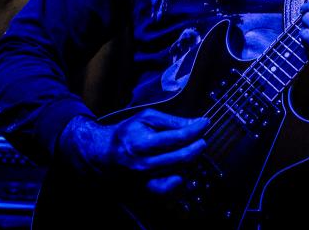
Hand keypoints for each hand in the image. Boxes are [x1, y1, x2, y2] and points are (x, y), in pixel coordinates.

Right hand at [58, 110, 207, 194]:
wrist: (103, 153)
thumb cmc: (127, 132)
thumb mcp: (146, 118)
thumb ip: (171, 121)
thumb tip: (194, 123)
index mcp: (142, 142)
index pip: (177, 137)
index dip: (195, 130)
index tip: (205, 123)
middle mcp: (143, 163)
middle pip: (180, 157)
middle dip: (197, 147)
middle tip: (202, 139)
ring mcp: (144, 179)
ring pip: (178, 172)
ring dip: (190, 161)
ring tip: (191, 151)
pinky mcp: (144, 189)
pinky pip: (167, 189)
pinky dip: (179, 181)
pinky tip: (182, 171)